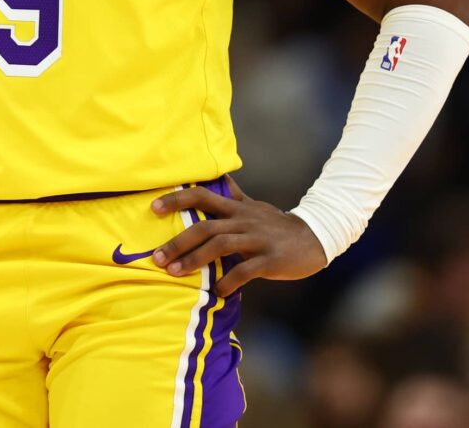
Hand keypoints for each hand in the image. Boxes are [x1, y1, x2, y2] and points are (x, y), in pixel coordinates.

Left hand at [150, 175, 327, 296]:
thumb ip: (234, 195)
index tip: (153, 207)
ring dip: (195, 260)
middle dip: (178, 241)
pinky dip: (228, 281)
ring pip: (220, 246)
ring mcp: (257, 239)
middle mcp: (244, 220)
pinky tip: (218, 291)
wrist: (315, 238)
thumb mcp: (254, 206)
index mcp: (237, 208)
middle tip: (157, 257)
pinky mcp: (270, 259)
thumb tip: (218, 177)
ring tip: (175, 273)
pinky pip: (245, 270)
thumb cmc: (277, 224)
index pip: (202, 196)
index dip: (177, 199)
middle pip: (205, 226)